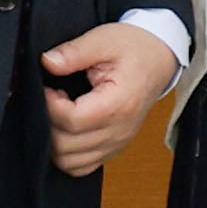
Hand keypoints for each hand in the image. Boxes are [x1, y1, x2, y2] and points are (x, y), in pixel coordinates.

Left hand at [34, 18, 176, 175]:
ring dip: (54, 141)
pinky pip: (81, 167)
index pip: (72, 120)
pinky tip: (66, 131)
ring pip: (69, 162)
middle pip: (66, 145)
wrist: (160, 58)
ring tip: (59, 114)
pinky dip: (66, 155)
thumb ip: (73, 52)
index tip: (46, 89)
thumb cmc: (135, 49)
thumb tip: (47, 62)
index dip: (50, 106)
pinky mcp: (113, 148)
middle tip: (51, 99)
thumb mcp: (104, 40)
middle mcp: (119, 130)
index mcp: (119, 103)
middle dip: (48, 123)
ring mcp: (117, 142)